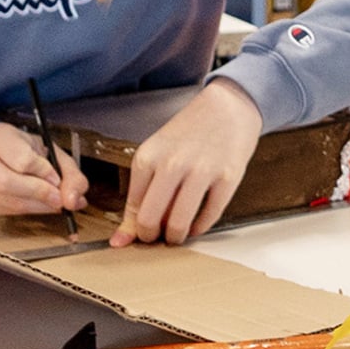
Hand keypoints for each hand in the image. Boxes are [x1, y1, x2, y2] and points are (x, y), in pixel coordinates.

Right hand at [0, 122, 85, 219]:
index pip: (19, 160)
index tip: (56, 177)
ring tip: (52, 200)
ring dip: (37, 206)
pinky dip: (28, 211)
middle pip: (5, 182)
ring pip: (7, 201)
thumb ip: (70, 173)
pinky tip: (36, 202)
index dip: (43, 172)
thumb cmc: (26, 150)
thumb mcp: (51, 151)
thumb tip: (74, 200)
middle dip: (38, 193)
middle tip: (58, 198)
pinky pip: (6, 212)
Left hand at [116, 79, 263, 244]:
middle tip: (158, 237)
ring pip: (179, 223)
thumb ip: (140, 195)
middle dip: (152, 237)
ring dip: (176, 237)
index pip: (133, 208)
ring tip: (177, 234)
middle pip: (151, 220)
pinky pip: (209, 216)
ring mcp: (201, 171)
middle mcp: (172, 164)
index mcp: (148, 157)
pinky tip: (196, 225)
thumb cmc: (189, 133)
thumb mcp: (156, 155)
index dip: (136, 228)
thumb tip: (121, 240)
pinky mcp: (227, 178)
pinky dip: (200, 228)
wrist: (227, 108)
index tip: (142, 232)